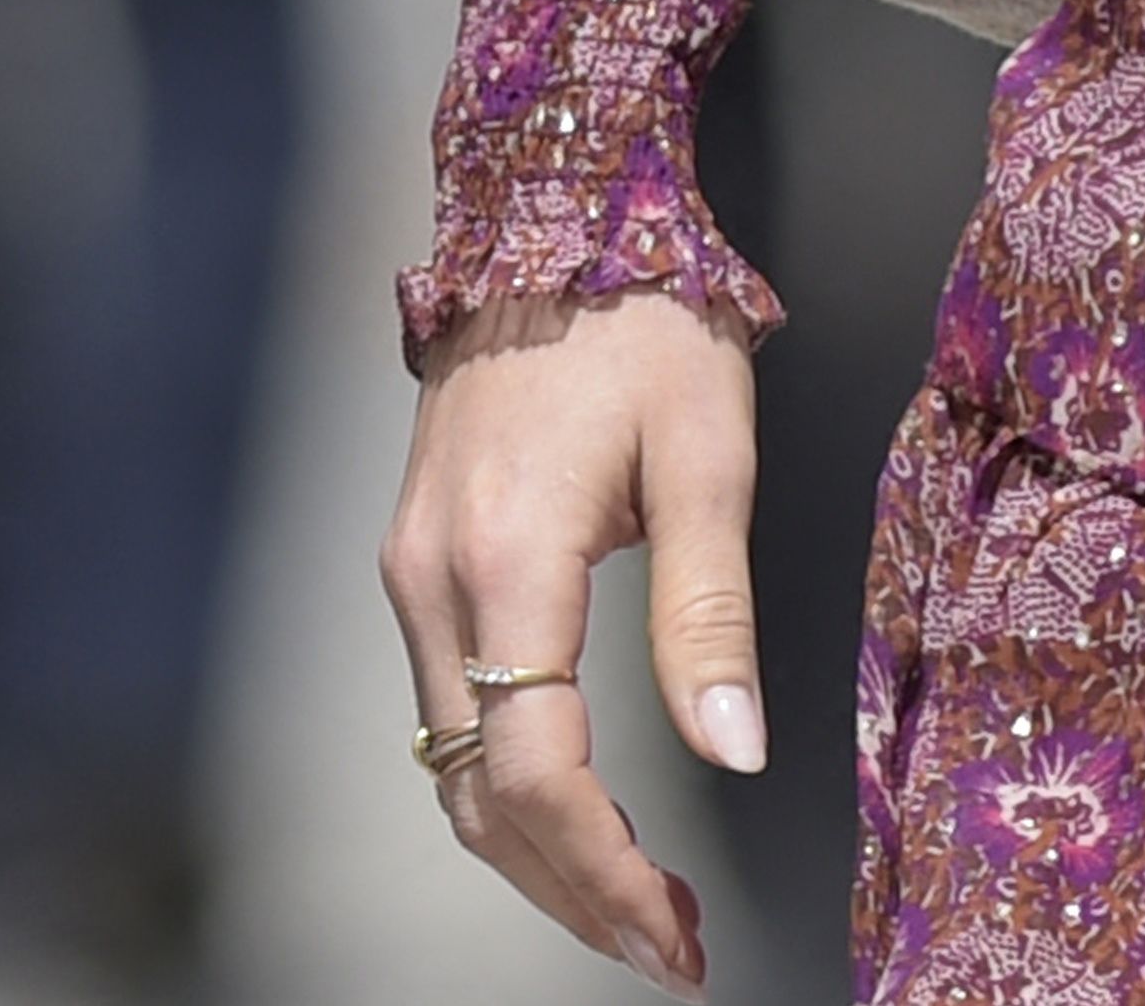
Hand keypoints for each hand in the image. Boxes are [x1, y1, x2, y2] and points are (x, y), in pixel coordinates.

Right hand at [384, 290, 767, 988]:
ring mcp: (412, 570)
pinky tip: (581, 812)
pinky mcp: (418, 558)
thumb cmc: (642, 319)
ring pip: (452, 764)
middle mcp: (432, 578)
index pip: (535, 772)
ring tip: (637, 906)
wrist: (549, 212)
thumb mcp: (707, 454)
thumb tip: (732, 752)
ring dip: (538, 853)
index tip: (674, 934)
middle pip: (478, 795)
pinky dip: (509, 785)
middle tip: (666, 949)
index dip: (602, 875)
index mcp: (507, 557)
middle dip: (570, 892)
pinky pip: (450, 710)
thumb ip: (709, 612)